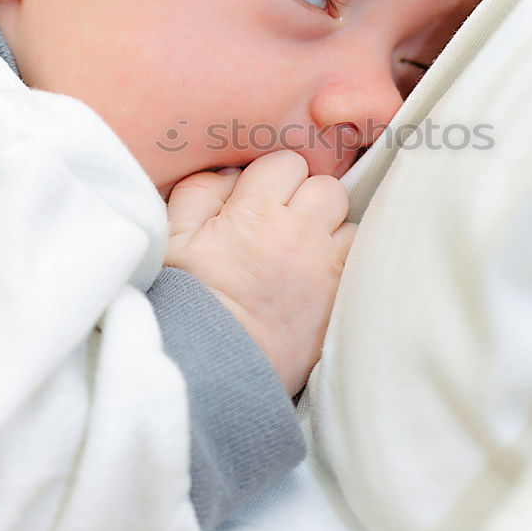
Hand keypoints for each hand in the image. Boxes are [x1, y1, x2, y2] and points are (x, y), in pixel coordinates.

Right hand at [165, 150, 356, 396]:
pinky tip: (316, 274)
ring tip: (302, 252)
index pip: (287, 162)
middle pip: (327, 187)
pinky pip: (358, 261)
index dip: (272, 177)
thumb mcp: (173, 237)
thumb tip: (231, 173)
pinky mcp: (340, 298)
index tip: (257, 200)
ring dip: (330, 230)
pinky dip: (342, 261)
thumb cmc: (186, 301)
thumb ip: (200, 190)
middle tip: (283, 223)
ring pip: (349, 222)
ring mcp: (326, 268)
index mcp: (257, 213)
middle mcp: (300, 234)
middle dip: (307, 198)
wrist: (210, 368)